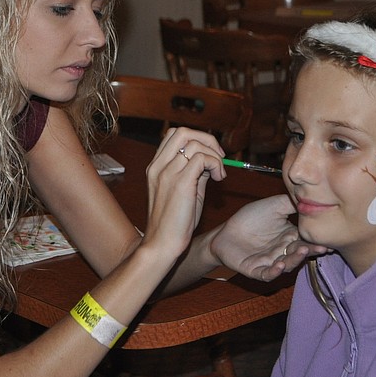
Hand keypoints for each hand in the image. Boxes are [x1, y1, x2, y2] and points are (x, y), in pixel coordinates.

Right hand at [141, 128, 226, 258]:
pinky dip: (215, 164)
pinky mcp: (180, 183)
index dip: (197, 139)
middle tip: (219, 158)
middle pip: (183, 132)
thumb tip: (210, 160)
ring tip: (219, 174)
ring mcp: (167, 173)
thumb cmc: (174, 222)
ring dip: (214, 155)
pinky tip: (218, 179)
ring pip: (194, 143)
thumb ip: (194, 172)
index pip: (175, 135)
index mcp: (156, 167)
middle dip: (207, 140)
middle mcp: (158, 166)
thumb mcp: (184, 191)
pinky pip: (202, 159)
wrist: (162, 244)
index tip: (211, 155)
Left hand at [210, 194, 328, 281]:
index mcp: (290, 237)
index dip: (317, 240)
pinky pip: (268, 273)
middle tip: (321, 247)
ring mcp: (271, 262)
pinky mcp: (257, 270)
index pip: (306, 239)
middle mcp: (283, 251)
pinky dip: (275, 271)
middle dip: (311, 250)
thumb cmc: (250, 218)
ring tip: (301, 251)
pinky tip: (280, 265)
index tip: (330, 239)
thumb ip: (291, 204)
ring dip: (295, 259)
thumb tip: (312, 198)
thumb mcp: (274, 206)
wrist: (226, 231)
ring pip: (287, 264)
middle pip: (300, 253)